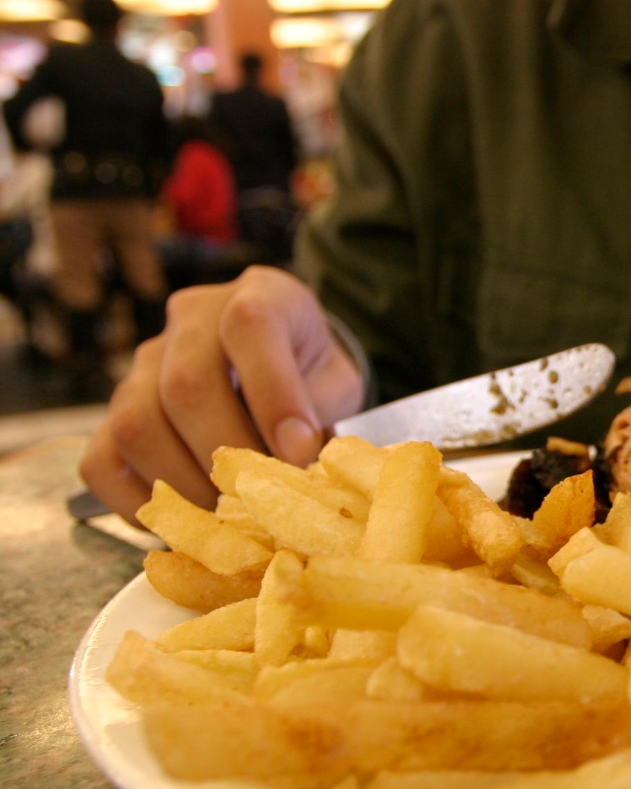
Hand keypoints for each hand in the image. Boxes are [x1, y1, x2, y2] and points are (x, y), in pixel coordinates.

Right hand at [80, 267, 363, 522]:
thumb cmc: (313, 379)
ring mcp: (144, 364)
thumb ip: (322, 417)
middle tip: (263, 499)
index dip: (274, 394)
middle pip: (185, 384)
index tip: (299, 452)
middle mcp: (192, 320)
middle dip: (229, 453)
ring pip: (137, 424)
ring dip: (185, 483)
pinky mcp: (114, 412)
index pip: (250, 326)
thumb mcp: (337, 386)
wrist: (287, 369)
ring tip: (228, 514)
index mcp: (259, 296)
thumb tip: (303, 474)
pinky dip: (137, 503)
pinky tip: (184, 520)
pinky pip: (102, 461)